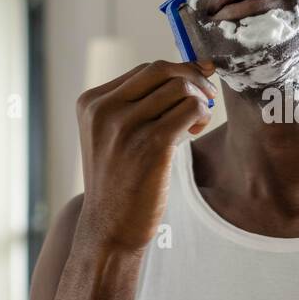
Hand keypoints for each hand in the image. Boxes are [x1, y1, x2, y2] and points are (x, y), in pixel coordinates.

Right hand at [77, 58, 215, 253]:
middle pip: (162, 70)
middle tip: (206, 96)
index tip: (196, 83)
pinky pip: (191, 109)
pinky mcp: (151, 144)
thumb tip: (187, 73)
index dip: (177, 72)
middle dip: (193, 78)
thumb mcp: (111, 136)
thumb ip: (137, 106)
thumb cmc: (118, 182)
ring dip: (200, 100)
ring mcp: (126, 126)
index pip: (144, 70)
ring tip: (197, 122)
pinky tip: (195, 130)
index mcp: (91, 103)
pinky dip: (202, 114)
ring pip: (180, 88)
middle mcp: (104, 110)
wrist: (109, 229)